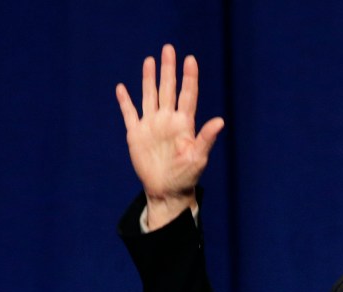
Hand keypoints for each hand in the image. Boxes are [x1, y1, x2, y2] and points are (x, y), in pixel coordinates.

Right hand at [115, 44, 224, 229]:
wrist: (167, 191)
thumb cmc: (186, 176)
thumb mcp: (198, 157)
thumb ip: (206, 138)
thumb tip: (220, 121)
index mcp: (183, 124)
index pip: (187, 95)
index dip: (189, 78)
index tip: (190, 60)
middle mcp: (167, 120)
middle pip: (167, 89)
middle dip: (168, 69)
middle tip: (169, 49)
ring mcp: (151, 126)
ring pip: (149, 96)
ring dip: (148, 79)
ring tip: (150, 61)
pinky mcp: (136, 135)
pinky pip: (129, 114)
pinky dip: (125, 102)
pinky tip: (122, 88)